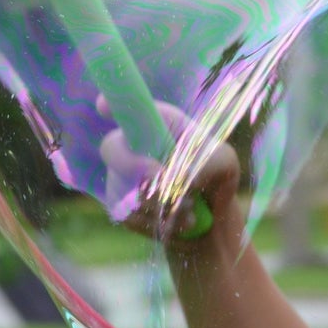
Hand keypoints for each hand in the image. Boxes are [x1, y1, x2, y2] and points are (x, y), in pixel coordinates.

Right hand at [98, 98, 242, 244]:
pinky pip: (129, 216)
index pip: (129, 106)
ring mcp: (120, 175)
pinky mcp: (118, 206)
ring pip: (126, 189)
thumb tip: (179, 177)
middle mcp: (131, 144)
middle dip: (136, 166)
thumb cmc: (215, 176)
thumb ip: (208, 163)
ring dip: (164, 203)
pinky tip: (178, 221)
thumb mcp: (224, 164)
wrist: (209, 214)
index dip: (113, 104)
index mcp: (159, 123)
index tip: (103, 106)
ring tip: (191, 206)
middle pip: (112, 149)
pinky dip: (158, 223)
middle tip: (164, 177)